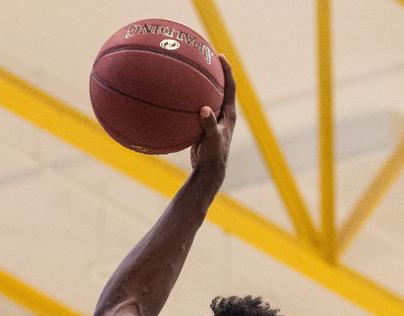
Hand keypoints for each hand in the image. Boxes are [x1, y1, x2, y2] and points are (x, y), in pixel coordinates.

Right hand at [190, 55, 236, 174]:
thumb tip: (204, 109)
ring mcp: (212, 119)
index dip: (226, 70)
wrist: (208, 170)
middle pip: (219, 86)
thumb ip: (209, 125)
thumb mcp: (211, 140)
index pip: (230, 86)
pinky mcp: (202, 126)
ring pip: (207, 97)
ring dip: (200, 85)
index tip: (219, 55)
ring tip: (189, 71)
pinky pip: (195, 108)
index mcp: (229, 113)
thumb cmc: (213, 156)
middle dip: (213, 71)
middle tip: (205, 56)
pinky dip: (187, 101)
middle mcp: (222, 113)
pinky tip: (173, 97)